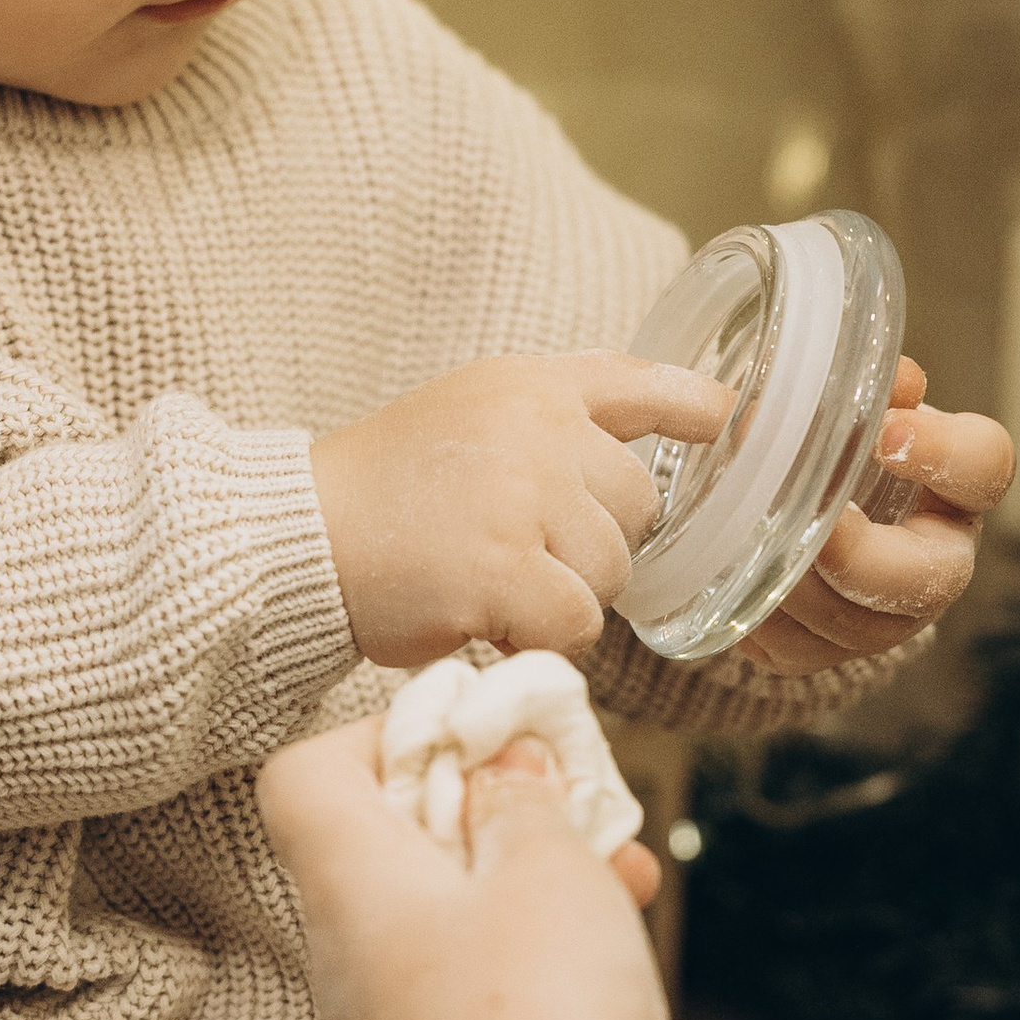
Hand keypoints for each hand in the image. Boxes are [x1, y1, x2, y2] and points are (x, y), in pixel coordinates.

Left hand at [258, 716, 692, 1019]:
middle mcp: (355, 961)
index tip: (480, 731)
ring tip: (626, 868)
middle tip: (575, 796)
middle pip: (391, 843)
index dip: (384, 733)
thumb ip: (525, 802)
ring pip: (453, 918)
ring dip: (537, 878)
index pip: (306, 776)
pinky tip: (624, 955)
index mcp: (350, 888)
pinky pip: (488, 991)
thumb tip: (502, 769)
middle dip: (491, 803)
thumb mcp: (549, 870)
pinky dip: (549, 957)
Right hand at [311, 353, 733, 670]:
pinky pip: (576, 624)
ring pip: (611, 571)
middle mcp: (536, 428)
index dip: (692, 407)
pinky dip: (538, 636)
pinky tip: (485, 617)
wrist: (294, 536)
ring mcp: (523, 496)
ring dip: (562, 594)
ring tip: (487, 581)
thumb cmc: (378, 493)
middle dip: (592, 544)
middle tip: (516, 553)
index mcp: (527, 385)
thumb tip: (634, 465)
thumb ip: (546, 427)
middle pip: (637, 505)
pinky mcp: (505, 568)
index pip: (637, 382)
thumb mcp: (464, 418)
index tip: (725, 422)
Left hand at [735, 357, 1016, 676]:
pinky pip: (793, 650)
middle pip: (927, 579)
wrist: (795, 510)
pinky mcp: (825, 653)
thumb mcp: (840, 404)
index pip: (984, 465)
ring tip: (747, 534)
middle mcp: (934, 562)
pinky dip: (757, 614)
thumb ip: (858, 386)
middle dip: (862, 555)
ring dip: (797, 582)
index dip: (943, 455)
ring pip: (852, 625)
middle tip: (812, 521)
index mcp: (953, 487)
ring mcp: (885, 619)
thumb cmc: (829, 443)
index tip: (886, 435)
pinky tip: (725, 571)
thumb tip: (894, 381)